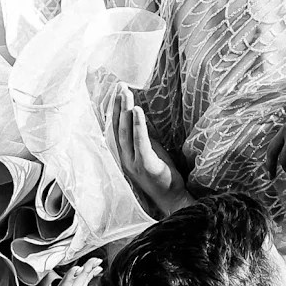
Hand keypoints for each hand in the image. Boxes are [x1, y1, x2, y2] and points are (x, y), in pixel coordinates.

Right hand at [110, 94, 189, 217]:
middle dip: (117, 106)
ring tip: (125, 93)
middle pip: (117, 127)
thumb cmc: (162, 175)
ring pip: (125, 132)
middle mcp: (124, 159)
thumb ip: (143, 137)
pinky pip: (140, 141)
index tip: (114, 92)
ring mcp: (133, 163)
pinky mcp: (146, 165)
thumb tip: (139, 116)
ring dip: (124, 110)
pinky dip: (138, 125)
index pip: (115, 129)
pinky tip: (136, 110)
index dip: (113, 111)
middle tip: (119, 86)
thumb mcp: (151, 152)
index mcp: (124, 156)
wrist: (171, 199)